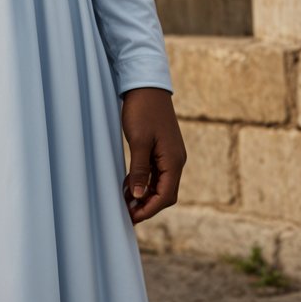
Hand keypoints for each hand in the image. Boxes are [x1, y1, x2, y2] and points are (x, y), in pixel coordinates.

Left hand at [120, 86, 185, 224]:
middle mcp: (175, 160)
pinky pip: (155, 172)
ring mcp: (169, 154)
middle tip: (127, 212)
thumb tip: (138, 197)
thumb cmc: (142, 110)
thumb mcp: (138, 141)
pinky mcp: (162, 149)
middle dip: (147, 205)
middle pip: (165, 193)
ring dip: (144, 194)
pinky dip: (143, 181)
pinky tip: (128, 183)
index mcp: (174, 160)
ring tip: (124, 200)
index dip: (149, 209)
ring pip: (160, 184)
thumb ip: (139, 171)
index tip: (132, 217)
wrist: (146, 84)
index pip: (166, 196)